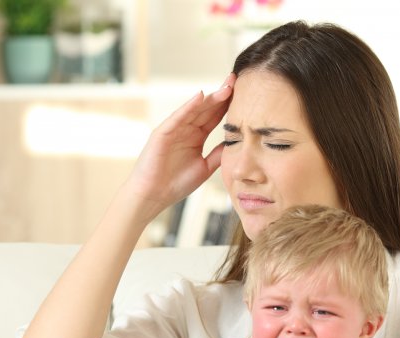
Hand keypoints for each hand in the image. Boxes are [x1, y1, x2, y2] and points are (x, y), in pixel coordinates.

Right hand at [121, 74, 234, 217]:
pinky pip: (178, 117)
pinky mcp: (162, 132)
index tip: (246, 94)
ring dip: (210, 98)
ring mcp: (174, 129)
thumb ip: (218, 154)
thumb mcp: (205, 167)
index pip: (215, 116)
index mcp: (196, 136)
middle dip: (222, 95)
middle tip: (237, 80)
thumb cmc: (175, 184)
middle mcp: (186, 129)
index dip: (229, 105)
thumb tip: (236, 142)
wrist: (154, 196)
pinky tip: (201, 96)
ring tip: (226, 87)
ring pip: (195, 109)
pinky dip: (188, 107)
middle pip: (207, 108)